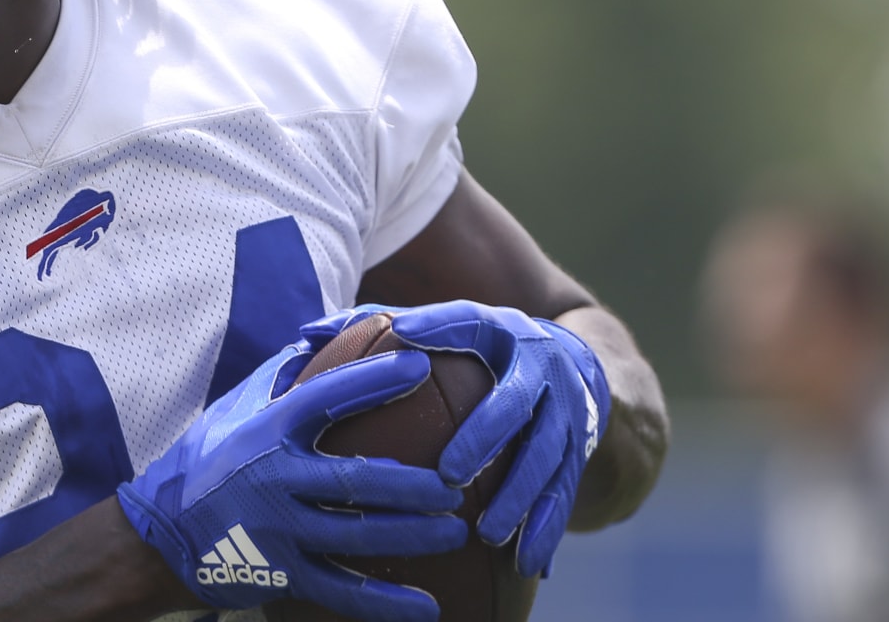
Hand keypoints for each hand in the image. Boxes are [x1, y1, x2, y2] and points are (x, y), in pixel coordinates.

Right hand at [117, 336, 468, 621]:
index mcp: (267, 431)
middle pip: (355, 479)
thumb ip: (284, 376)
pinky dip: (385, 602)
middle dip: (411, 483)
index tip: (419, 368)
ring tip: (456, 530)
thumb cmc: (209, 459)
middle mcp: (273, 479)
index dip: (373, 381)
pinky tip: (427, 606)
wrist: (160, 535)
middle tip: (455, 483)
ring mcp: (278, 531)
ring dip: (412, 535)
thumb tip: (335, 334)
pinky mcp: (281, 576)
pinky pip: (341, 591)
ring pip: (356, 535)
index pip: (326, 398)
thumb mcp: (237, 409)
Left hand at [386, 300, 609, 576]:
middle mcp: (541, 368)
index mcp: (500, 332)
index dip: (441, 332)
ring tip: (489, 534)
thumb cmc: (483, 348)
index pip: (470, 325)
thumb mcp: (446, 326)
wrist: (576, 365)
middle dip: (487, 439)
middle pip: (516, 403)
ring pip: (549, 456)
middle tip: (449, 476)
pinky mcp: (582, 451)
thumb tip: (307, 333)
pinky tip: (530, 566)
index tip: (406, 339)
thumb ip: (379, 323)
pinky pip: (568, 492)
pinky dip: (550, 530)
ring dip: (523, 498)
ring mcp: (568, 411)